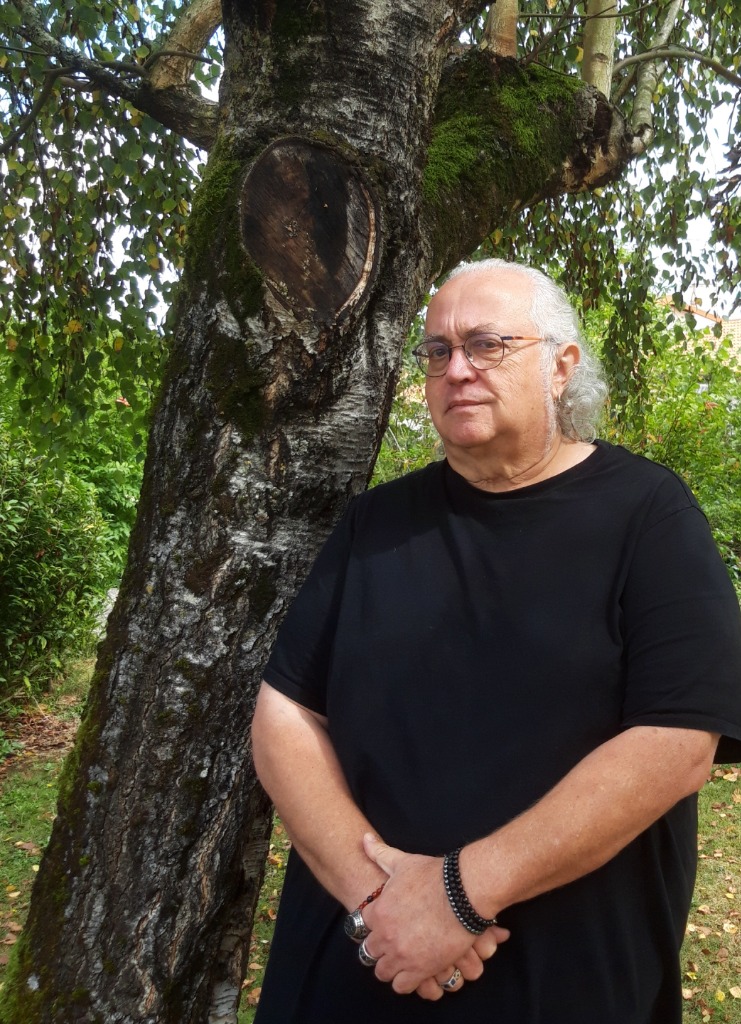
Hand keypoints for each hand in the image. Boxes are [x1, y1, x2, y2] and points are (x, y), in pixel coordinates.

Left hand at [361, 833, 508, 994]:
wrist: (463, 892)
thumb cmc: (433, 875)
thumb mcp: (403, 862)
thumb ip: (380, 854)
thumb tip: (364, 839)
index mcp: (379, 912)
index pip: (362, 926)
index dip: (373, 925)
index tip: (382, 924)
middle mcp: (386, 936)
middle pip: (370, 952)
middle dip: (379, 948)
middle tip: (393, 942)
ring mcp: (402, 955)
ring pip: (383, 972)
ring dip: (390, 967)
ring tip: (403, 959)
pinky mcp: (421, 969)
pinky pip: (402, 986)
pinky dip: (406, 981)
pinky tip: (415, 970)